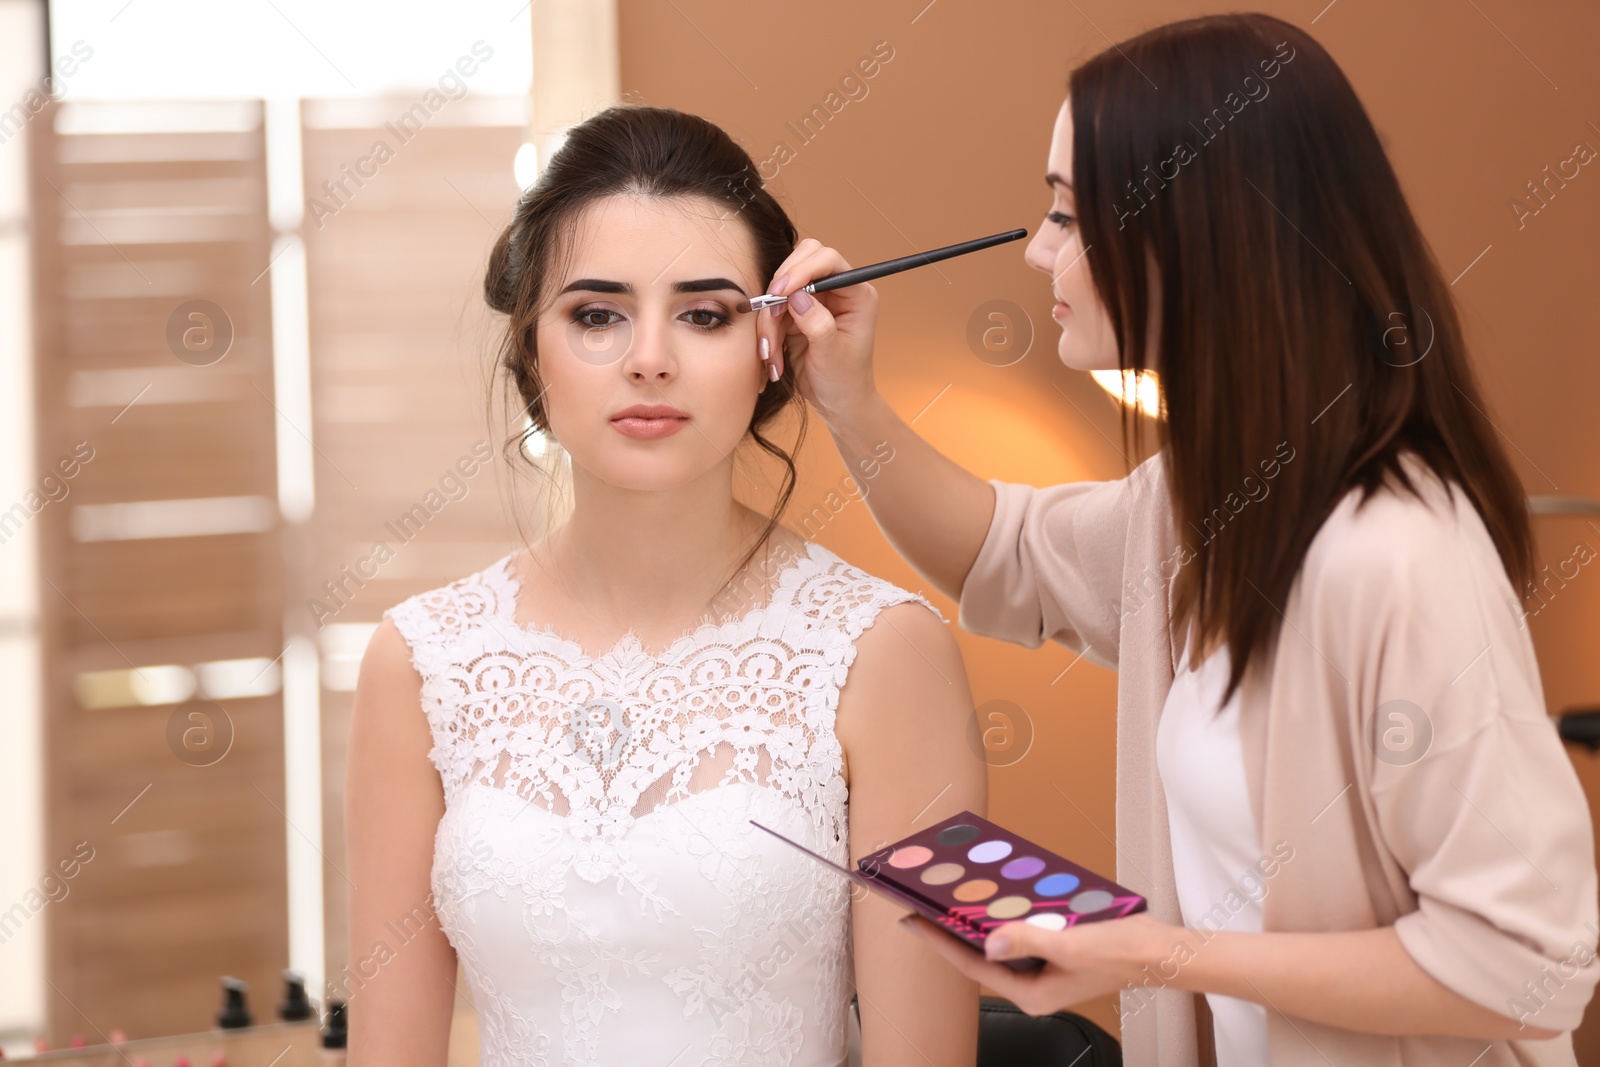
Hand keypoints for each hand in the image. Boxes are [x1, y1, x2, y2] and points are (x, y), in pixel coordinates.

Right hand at [756, 238, 879, 429]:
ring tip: (771, 353)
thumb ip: (817, 323)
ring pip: (781, 288)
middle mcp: (836, 290)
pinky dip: (768, 332)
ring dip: (770, 319)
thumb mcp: (832, 354)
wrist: (837, 402)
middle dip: (781, 286)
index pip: (828, 260)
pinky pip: (773, 309)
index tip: (781, 290)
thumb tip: (797, 297)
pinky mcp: (796, 313)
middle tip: (770, 312)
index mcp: (856, 294)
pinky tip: (773, 358)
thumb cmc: (844, 380)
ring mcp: (815, 299)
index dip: (802, 268)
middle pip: (802, 260)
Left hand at [899, 913, 1181, 1016]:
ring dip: (981, 918)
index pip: (973, 965)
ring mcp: (1044, 969)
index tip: (913, 919)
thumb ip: (1026, 941)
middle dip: (956, 928)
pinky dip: (1010, 913)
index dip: (940, 940)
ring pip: (1002, 941)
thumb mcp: (1068, 946)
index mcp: (1031, 993)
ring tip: (955, 894)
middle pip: (983, 954)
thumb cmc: (1119, 953)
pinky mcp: (1055, 952)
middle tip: (928, 902)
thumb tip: (989, 941)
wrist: (1157, 949)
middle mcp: (1033, 984)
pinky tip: (999, 892)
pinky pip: (1023, 931)